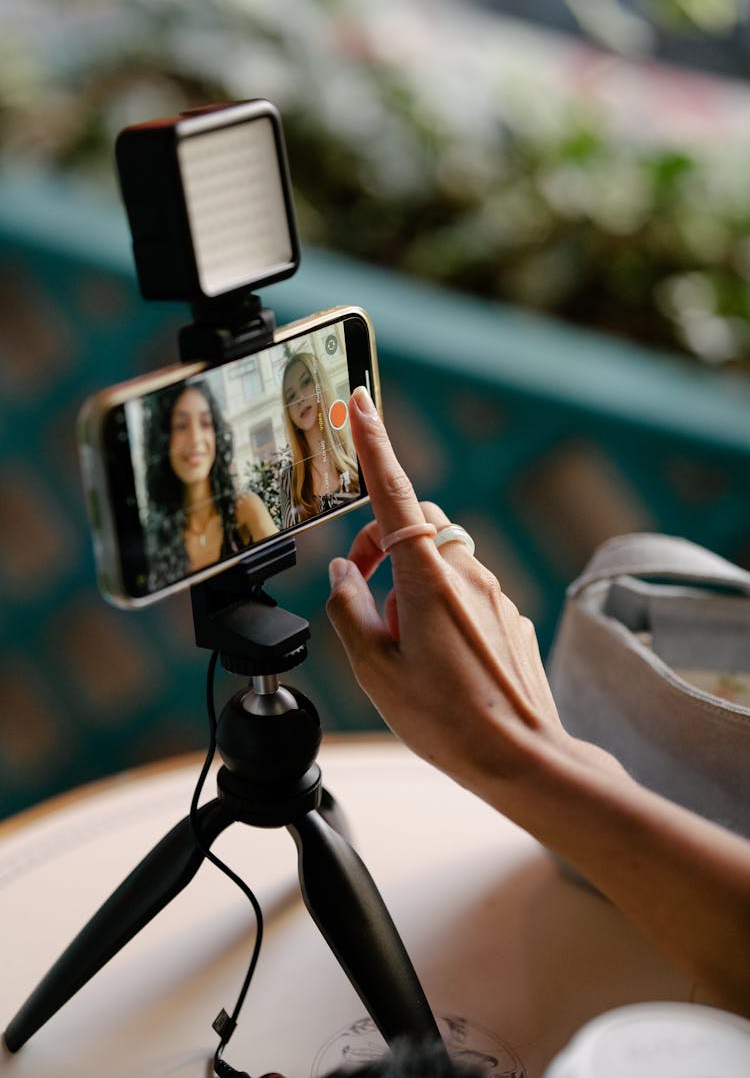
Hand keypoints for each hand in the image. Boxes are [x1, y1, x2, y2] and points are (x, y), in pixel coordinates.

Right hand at [326, 386, 566, 794]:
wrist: (523, 757)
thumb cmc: (446, 719)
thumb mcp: (375, 670)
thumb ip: (349, 609)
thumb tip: (344, 572)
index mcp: (426, 578)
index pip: (393, 493)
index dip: (374, 445)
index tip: (361, 403)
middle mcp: (465, 573)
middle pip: (417, 527)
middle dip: (383, 545)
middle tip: (363, 595)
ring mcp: (494, 593)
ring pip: (440, 562)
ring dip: (410, 584)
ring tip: (402, 644)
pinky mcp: (510, 615)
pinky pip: (466, 591)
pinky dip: (440, 607)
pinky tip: (438, 659)